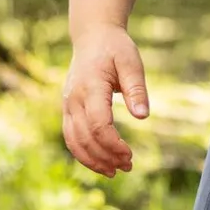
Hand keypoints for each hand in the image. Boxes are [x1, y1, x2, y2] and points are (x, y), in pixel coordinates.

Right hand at [63, 23, 149, 175]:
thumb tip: (143, 117)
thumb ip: (137, 89)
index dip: (113, 144)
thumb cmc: (115, 49)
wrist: (92, 37)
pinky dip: (84, 154)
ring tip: (116, 171)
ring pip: (74, 141)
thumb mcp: (131, 62)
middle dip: (105, 156)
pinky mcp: (68, 110)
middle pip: (85, 138)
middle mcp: (74, 99)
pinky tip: (102, 162)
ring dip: (93, 160)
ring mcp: (67, 105)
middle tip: (128, 167)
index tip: (130, 155)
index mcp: (90, 87)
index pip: (98, 124)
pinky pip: (71, 137)